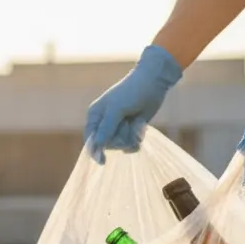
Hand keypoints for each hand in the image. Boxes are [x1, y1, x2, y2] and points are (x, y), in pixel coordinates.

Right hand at [84, 45, 183, 163]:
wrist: (153, 83)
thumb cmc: (131, 92)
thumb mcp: (116, 110)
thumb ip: (106, 129)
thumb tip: (96, 146)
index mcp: (95, 116)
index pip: (91, 139)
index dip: (95, 151)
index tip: (102, 161)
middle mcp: (104, 123)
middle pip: (108, 145)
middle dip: (120, 137)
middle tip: (126, 122)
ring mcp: (118, 127)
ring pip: (121, 146)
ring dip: (130, 137)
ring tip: (136, 122)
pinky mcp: (131, 130)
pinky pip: (130, 145)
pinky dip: (136, 140)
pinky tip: (140, 130)